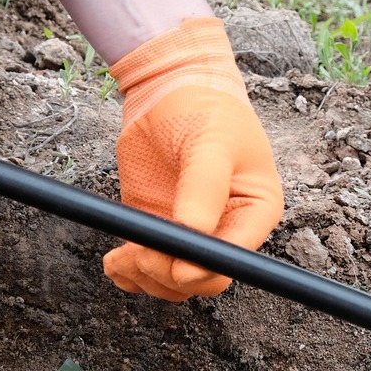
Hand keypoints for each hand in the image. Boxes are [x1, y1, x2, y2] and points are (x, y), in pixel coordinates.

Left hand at [103, 18, 282, 300]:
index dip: (205, 268)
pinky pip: (145, 267)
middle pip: (202, 278)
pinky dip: (128, 272)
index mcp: (254, 210)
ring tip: (123, 255)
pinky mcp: (157, 227)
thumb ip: (204, 188)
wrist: (169, 89)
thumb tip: (192, 234)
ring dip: (145, 276)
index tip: (175, 264)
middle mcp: (225, 228)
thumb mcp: (210, 143)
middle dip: (170, 273)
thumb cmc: (204, 109)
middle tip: (141, 252)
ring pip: (171, 280)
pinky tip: (116, 261)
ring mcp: (189, 232)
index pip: (235, 257)